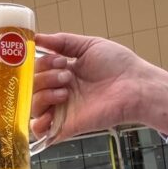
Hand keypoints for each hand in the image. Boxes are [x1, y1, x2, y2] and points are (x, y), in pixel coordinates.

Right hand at [31, 32, 167, 139]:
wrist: (136, 86)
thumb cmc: (118, 65)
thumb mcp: (88, 45)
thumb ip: (61, 41)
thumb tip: (36, 37)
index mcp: (63, 73)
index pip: (36, 69)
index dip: (42, 63)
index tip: (61, 60)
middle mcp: (59, 91)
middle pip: (31, 86)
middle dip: (44, 76)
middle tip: (67, 75)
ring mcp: (62, 109)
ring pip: (33, 105)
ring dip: (44, 93)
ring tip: (66, 90)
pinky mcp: (67, 125)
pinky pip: (40, 130)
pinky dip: (38, 122)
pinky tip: (53, 110)